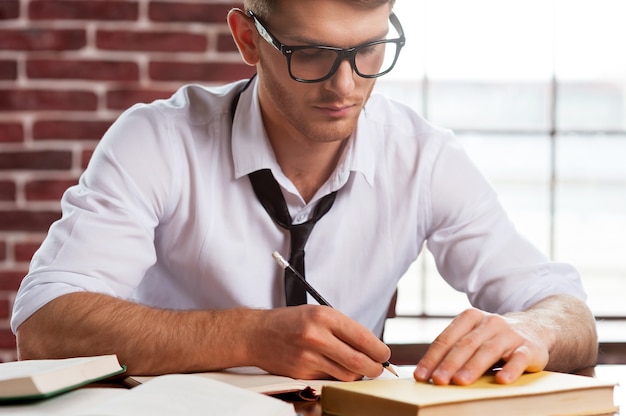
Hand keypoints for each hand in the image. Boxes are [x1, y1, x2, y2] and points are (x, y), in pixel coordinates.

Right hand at [248, 305, 390, 380]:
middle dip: (375, 368)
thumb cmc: (291, 321)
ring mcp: (308, 357)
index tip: (385, 354)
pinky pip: (330, 380)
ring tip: (358, 368)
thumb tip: (371, 346)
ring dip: (358, 375)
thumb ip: (343, 328)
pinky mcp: (302, 373)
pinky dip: (337, 377)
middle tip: (378, 367)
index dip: (380, 350)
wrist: (257, 334)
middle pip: (359, 361)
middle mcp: (316, 336)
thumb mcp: (318, 313)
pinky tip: (335, 368)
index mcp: (324, 316)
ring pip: (347, 375)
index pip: (363, 338)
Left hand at [413, 308, 549, 384]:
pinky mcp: (529, 348)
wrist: (534, 329)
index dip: (432, 357)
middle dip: (449, 363)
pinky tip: (501, 380)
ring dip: (473, 366)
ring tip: (460, 382)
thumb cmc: (493, 338)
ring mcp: (510, 334)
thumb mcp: (473, 337)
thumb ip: (454, 350)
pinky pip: (519, 358)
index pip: (447, 338)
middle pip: (465, 344)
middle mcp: (489, 322)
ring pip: (488, 350)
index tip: (421, 376)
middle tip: (438, 380)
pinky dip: (510, 369)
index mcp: (470, 317)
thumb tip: (428, 374)